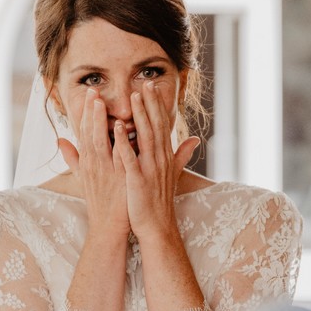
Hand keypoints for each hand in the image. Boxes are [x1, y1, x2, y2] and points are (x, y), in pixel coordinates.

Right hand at [57, 89, 130, 241]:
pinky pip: (118, 157)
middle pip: (89, 133)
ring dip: (100, 122)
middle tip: (93, 90)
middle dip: (91, 111)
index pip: (84, 132)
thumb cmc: (99, 202)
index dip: (86, 113)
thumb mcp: (83, 178)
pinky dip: (119, 142)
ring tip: (101, 103)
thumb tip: (60, 140)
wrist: (107, 228)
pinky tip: (121, 129)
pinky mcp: (118, 179)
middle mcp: (93, 165)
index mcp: (87, 162)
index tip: (90, 94)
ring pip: (100, 142)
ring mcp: (105, 172)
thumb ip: (72, 157)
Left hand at [117, 79, 200, 243]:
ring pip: (144, 137)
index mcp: (165, 156)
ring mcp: (150, 169)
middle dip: (149, 103)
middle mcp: (160, 159)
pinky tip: (116, 128)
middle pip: (155, 125)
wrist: (158, 228)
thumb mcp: (173, 174)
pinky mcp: (137, 180)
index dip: (156, 105)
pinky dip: (123, 142)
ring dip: (138, 116)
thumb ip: (181, 155)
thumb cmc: (161, 202)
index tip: (151, 86)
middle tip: (144, 82)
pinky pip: (130, 158)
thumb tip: (194, 139)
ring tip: (132, 97)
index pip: (162, 125)